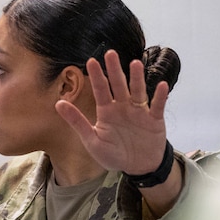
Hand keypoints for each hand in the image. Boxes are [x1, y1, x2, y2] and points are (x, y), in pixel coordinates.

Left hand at [55, 49, 168, 175]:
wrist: (138, 167)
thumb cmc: (113, 154)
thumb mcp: (92, 140)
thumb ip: (77, 122)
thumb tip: (58, 103)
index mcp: (107, 111)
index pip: (100, 90)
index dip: (97, 77)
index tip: (91, 61)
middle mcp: (123, 107)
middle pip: (118, 85)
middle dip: (114, 70)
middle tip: (110, 53)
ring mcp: (139, 112)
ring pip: (138, 91)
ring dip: (137, 78)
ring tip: (135, 64)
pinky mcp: (155, 119)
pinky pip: (157, 106)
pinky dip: (160, 96)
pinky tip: (162, 85)